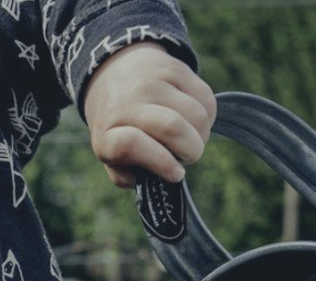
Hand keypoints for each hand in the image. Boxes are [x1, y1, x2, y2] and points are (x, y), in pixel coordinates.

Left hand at [82, 42, 215, 189]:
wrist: (114, 74)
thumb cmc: (118, 127)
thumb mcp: (111, 156)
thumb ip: (128, 175)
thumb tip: (161, 178)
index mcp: (107, 132)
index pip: (131, 144)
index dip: (160, 162)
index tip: (177, 173)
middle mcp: (125, 102)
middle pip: (173, 128)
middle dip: (191, 151)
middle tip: (187, 155)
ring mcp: (151, 81)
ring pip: (197, 115)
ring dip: (202, 134)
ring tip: (190, 138)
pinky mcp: (173, 67)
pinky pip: (206, 99)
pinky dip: (208, 116)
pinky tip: (193, 120)